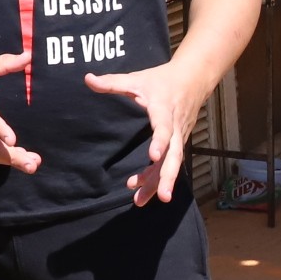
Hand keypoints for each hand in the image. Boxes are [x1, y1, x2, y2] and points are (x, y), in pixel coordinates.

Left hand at [83, 60, 205, 204]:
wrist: (192, 80)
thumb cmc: (161, 80)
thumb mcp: (137, 78)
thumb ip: (112, 82)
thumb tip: (87, 79)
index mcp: (164, 109)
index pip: (164, 127)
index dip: (160, 141)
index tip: (153, 156)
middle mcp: (175, 127)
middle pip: (175, 155)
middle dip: (168, 176)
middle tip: (164, 196)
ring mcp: (179, 137)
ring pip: (172, 164)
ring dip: (159, 184)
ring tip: (140, 201)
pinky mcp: (178, 143)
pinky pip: (168, 164)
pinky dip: (156, 178)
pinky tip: (141, 189)